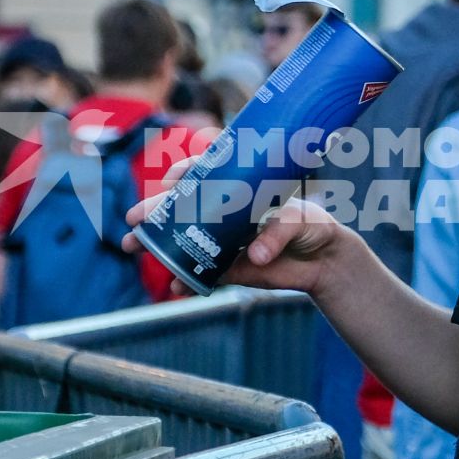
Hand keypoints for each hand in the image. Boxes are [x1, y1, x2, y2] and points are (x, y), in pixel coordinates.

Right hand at [122, 157, 349, 295]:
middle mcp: (226, 213)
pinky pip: (202, 273)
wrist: (325, 260)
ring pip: (183, 241)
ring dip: (158, 246)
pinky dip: (187, 280)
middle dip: (154, 213)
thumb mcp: (300, 221)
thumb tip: (255, 255)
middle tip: (133, 221)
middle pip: (182, 210)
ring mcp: (224, 242)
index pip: (205, 174)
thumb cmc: (313, 225)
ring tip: (136, 246)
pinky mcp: (230, 269)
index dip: (184, 174)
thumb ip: (277, 233)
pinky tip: (176, 285)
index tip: (171, 181)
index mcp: (240, 189)